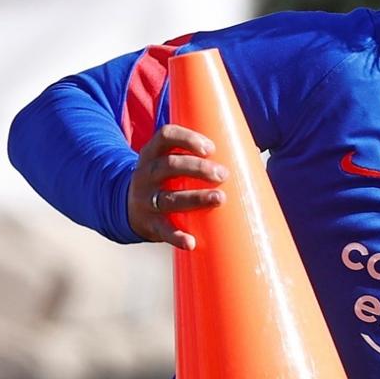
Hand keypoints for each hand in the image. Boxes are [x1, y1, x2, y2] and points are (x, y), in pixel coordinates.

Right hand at [127, 124, 226, 249]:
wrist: (129, 209)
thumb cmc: (164, 181)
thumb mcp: (168, 163)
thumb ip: (196, 157)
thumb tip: (250, 153)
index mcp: (152, 153)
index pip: (166, 136)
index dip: (188, 139)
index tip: (211, 148)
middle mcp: (145, 174)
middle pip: (169, 165)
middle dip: (198, 168)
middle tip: (223, 174)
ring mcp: (145, 199)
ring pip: (169, 198)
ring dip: (195, 198)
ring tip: (220, 199)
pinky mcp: (148, 223)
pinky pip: (163, 230)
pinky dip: (177, 237)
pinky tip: (192, 242)